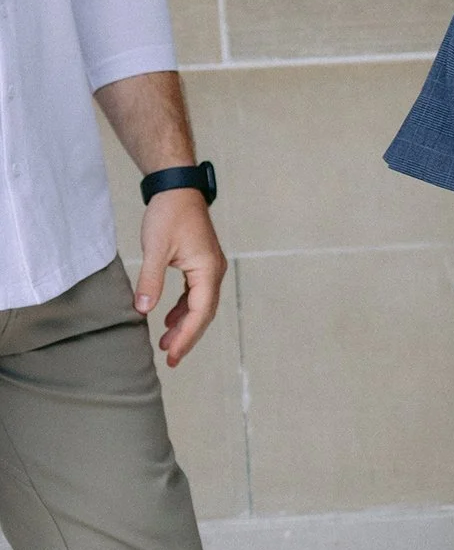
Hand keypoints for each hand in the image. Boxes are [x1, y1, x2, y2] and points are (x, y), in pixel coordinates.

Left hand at [137, 189, 223, 365]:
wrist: (178, 190)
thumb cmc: (169, 215)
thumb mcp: (155, 250)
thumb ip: (150, 281)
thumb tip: (143, 311)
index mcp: (207, 269)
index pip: (200, 311)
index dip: (187, 336)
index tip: (172, 355)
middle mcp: (214, 271)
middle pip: (205, 312)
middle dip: (188, 336)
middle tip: (171, 359)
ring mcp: (209, 267)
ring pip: (201, 304)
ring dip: (185, 324)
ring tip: (167, 343)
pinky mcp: (201, 263)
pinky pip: (196, 293)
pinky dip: (183, 309)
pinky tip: (168, 317)